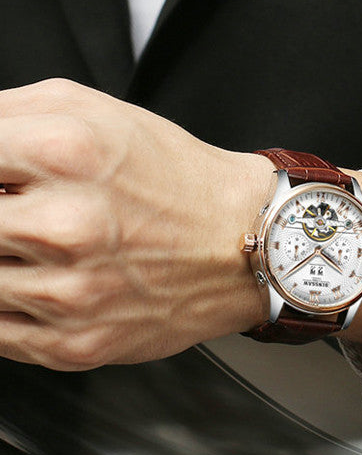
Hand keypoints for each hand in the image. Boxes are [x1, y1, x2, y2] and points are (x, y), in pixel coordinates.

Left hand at [0, 78, 273, 369]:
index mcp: (64, 152)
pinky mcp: (71, 344)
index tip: (3, 184)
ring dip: (0, 258)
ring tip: (37, 245)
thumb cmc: (175, 179)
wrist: (245, 242)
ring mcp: (66, 293)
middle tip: (21, 212)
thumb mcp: (93, 110)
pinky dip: (5, 304)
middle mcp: (63, 225)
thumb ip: (4, 114)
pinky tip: (43, 280)